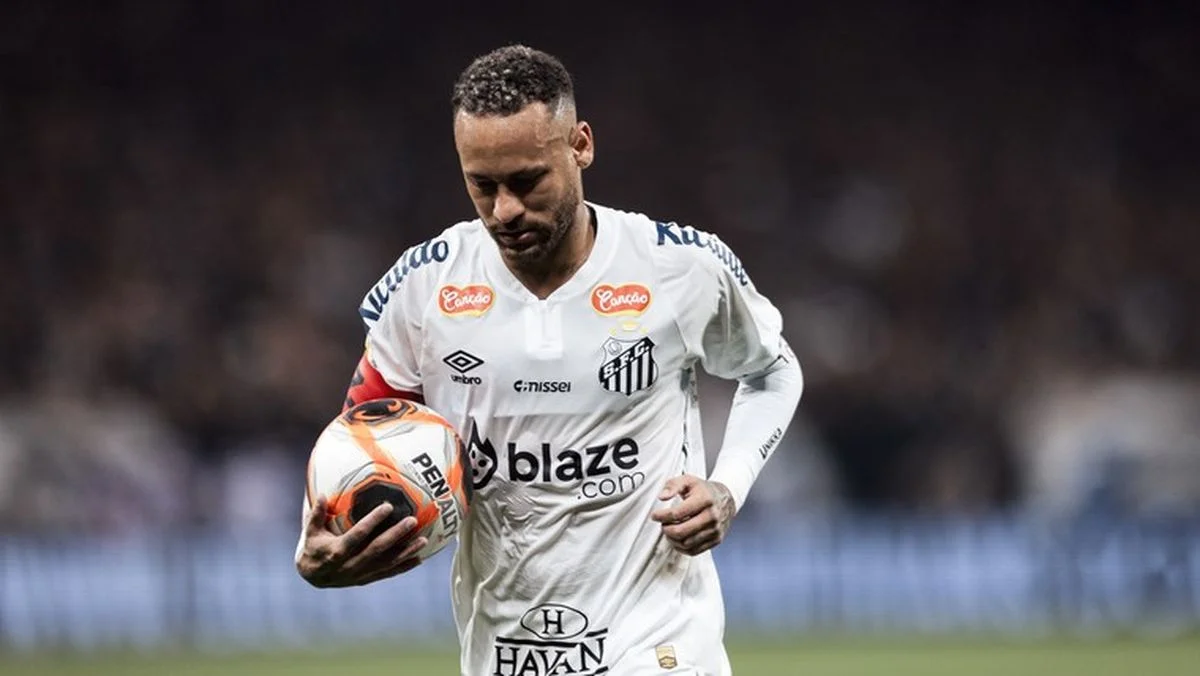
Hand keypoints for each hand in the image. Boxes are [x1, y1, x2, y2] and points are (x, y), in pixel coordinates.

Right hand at [296, 496, 427, 587]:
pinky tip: (419, 558)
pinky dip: (404, 567)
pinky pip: (388, 573)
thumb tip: (320, 494)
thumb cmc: (314, 547)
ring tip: (423, 540)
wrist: (314, 576)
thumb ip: (316, 514)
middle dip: (396, 534)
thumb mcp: (311, 531)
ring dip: (406, 552)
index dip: (373, 521)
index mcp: (337, 551)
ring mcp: (360, 574)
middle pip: (377, 549)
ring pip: (386, 563)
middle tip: (412, 520)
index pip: (357, 535)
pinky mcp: (367, 579)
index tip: (388, 506)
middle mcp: (350, 565)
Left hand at [650, 475, 736, 555]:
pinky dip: (681, 547)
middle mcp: (712, 516)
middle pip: (681, 531)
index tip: (655, 515)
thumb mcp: (688, 480)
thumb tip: (662, 496)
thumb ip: (672, 485)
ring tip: (669, 530)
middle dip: (666, 529)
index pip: (678, 513)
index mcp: (704, 500)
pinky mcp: (716, 540)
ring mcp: (715, 530)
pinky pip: (693, 551)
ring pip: (686, 544)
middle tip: (663, 524)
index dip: (662, 516)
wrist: (726, 499)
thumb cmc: (704, 490)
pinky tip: (677, 538)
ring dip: (672, 539)